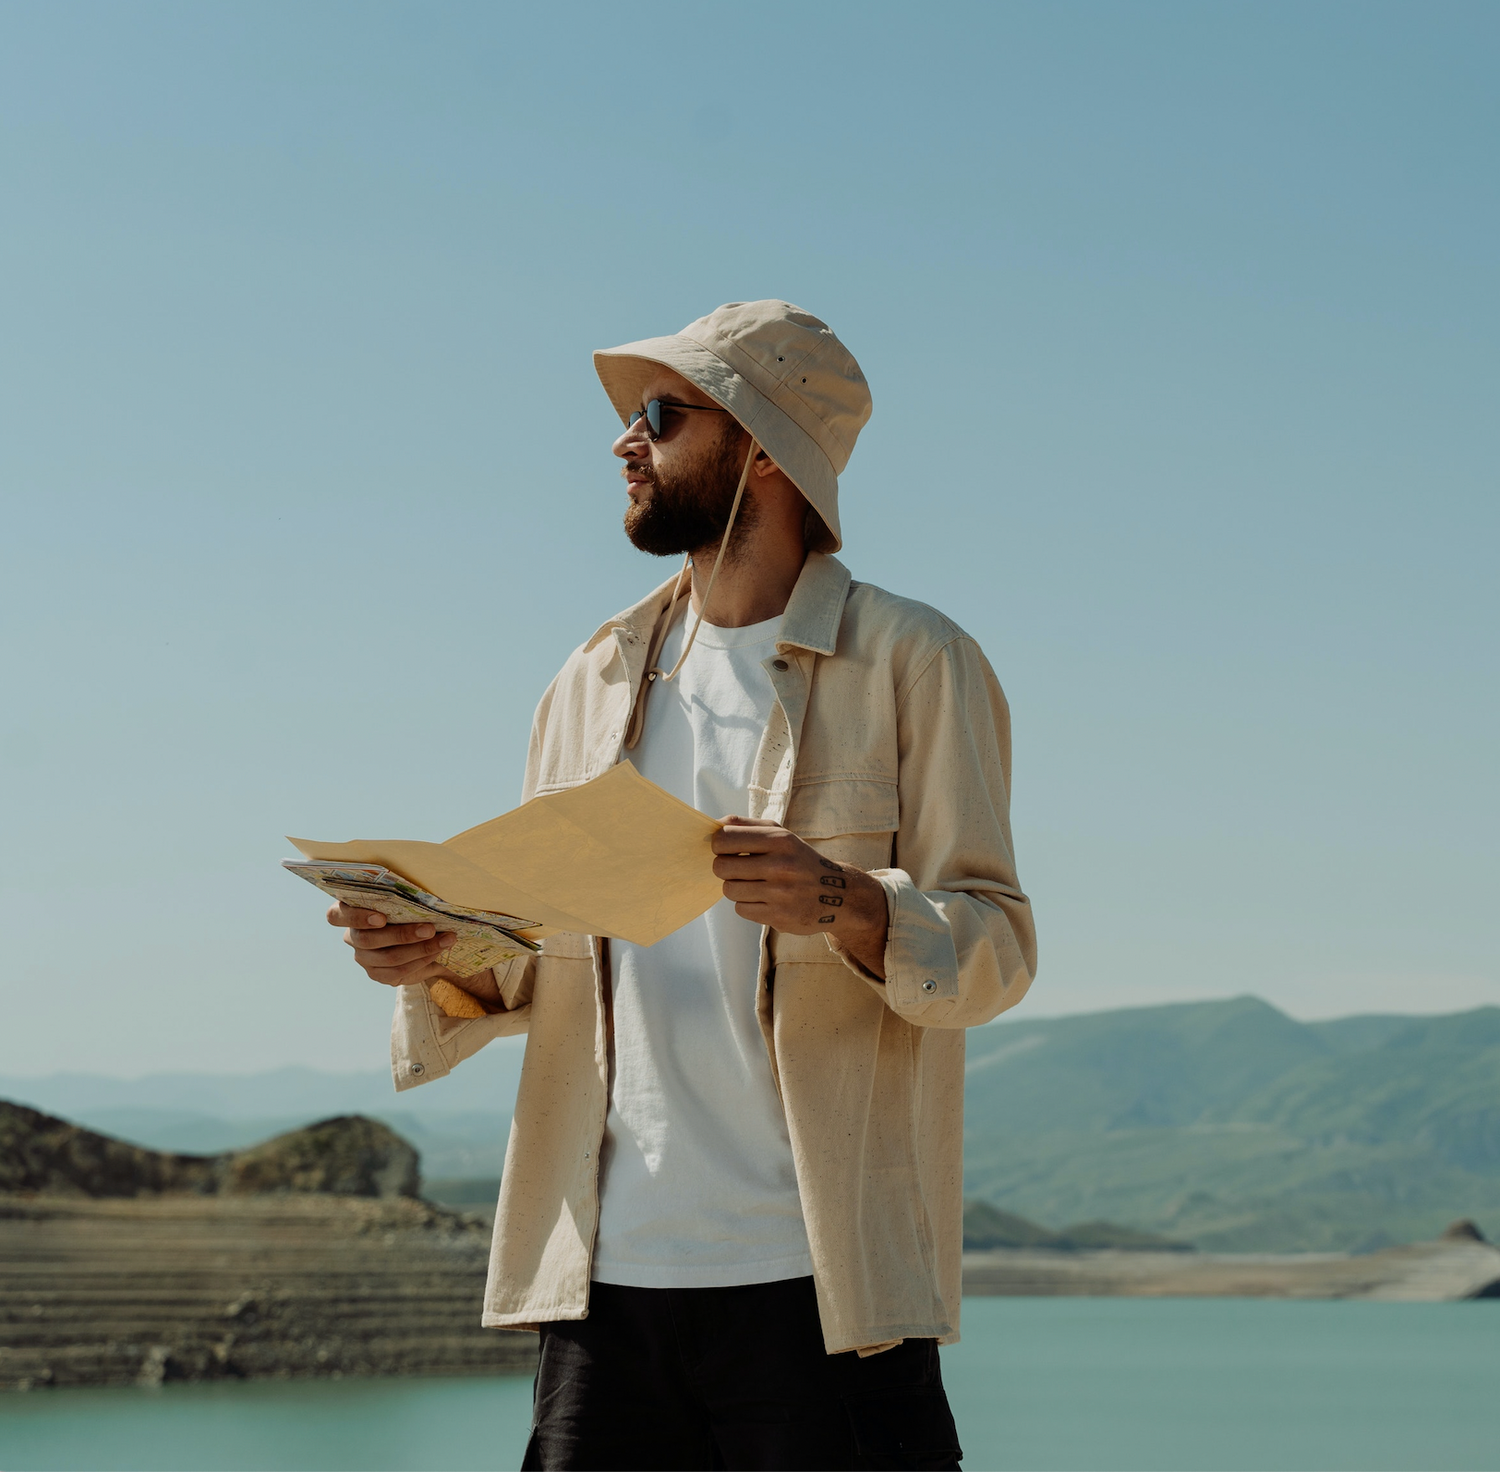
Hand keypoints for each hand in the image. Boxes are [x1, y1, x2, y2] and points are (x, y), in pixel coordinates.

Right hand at [325, 903, 501, 1003]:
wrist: (423, 937)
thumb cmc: (410, 907)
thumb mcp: (405, 897)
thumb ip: (405, 892)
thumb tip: (428, 881)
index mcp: (349, 912)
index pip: (336, 915)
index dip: (356, 917)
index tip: (382, 918)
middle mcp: (353, 936)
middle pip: (368, 940)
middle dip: (403, 934)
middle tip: (430, 928)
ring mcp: (364, 958)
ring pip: (388, 958)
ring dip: (420, 949)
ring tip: (446, 939)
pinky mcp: (378, 974)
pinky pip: (398, 972)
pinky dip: (422, 961)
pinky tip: (439, 951)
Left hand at [711, 819, 887, 978]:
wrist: (838, 894)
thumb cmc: (799, 860)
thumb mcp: (781, 834)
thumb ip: (745, 825)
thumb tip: (712, 825)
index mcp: (779, 840)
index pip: (724, 839)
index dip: (718, 844)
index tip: (725, 848)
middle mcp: (780, 866)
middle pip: (721, 867)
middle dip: (724, 867)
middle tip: (737, 868)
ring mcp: (779, 894)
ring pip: (729, 890)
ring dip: (735, 887)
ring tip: (752, 884)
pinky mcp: (778, 917)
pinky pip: (741, 909)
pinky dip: (747, 905)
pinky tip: (763, 899)